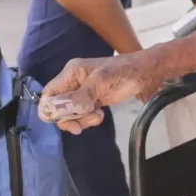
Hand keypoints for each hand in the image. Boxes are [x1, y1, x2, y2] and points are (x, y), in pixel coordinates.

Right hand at [39, 54, 163, 134]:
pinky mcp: (93, 100)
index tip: (67, 119)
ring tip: (98, 116)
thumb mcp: (102, 81)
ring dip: (81, 119)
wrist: (147, 74)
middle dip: (70, 117)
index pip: (49, 94)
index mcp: (71, 73)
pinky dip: (88, 119)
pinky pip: (81, 114)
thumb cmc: (125, 73)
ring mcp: (83, 92)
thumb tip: (66, 110)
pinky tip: (100, 116)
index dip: (52, 109)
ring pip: (70, 113)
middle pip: (58, 107)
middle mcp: (74, 82)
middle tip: (85, 122)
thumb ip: (82, 96)